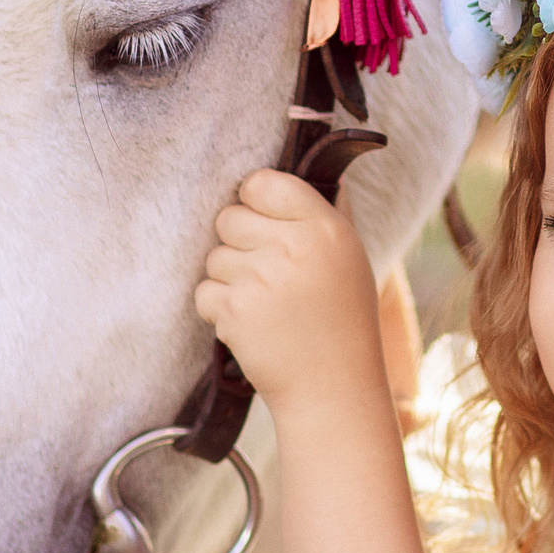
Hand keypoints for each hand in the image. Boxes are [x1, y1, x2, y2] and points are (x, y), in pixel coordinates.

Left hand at [195, 169, 385, 405]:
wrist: (334, 388)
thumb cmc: (342, 320)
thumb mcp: (349, 258)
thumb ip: (324, 212)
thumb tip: (309, 164)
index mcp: (324, 227)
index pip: (262, 182)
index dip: (255, 201)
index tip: (263, 221)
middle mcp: (293, 247)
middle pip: (229, 217)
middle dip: (238, 243)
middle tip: (266, 272)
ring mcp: (261, 279)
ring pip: (214, 256)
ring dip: (229, 279)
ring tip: (265, 304)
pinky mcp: (235, 311)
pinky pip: (204, 291)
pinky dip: (219, 309)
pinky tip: (252, 324)